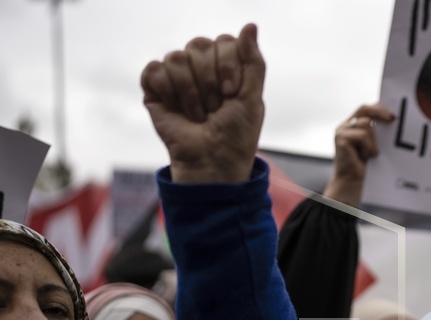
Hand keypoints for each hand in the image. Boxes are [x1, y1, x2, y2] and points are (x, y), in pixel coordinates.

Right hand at [141, 24, 265, 183]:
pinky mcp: (155, 89)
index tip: (231, 94)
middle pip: (198, 45)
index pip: (223, 42)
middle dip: (209, 81)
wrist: (212, 161)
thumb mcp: (253, 99)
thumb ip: (254, 62)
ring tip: (198, 115)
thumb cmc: (236, 135)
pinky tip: (177, 110)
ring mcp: (177, 77)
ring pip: (176, 57)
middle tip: (215, 108)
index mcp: (226, 66)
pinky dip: (168, 92)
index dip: (227, 67)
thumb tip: (250, 25)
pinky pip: (154, 70)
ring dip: (191, 92)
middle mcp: (201, 67)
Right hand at [323, 103, 395, 204]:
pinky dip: (369, 146)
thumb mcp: (374, 144)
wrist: (353, 181)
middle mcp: (346, 125)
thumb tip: (392, 120)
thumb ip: (377, 132)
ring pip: (366, 124)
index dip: (379, 108)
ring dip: (374, 140)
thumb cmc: (366, 165)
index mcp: (354, 125)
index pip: (367, 109)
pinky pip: (362, 135)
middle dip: (380, 112)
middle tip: (393, 119)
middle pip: (364, 109)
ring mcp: (342, 130)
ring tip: (373, 154)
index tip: (394, 115)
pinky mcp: (340, 138)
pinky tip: (368, 156)